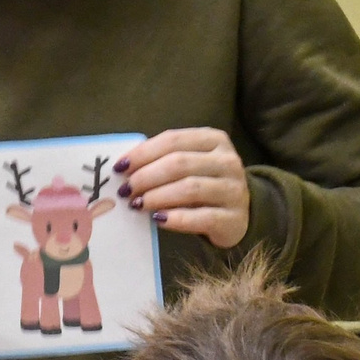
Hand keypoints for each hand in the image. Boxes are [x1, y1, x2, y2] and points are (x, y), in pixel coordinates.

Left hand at [118, 128, 250, 249]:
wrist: (239, 215)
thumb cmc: (205, 185)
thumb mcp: (190, 164)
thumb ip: (163, 160)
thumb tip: (124, 167)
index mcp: (214, 140)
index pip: (173, 140)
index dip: (143, 153)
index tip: (120, 167)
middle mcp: (227, 161)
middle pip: (179, 163)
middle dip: (146, 176)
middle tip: (126, 190)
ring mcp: (233, 190)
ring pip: (189, 188)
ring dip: (157, 196)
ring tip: (138, 205)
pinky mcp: (233, 219)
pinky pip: (201, 217)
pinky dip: (176, 218)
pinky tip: (158, 219)